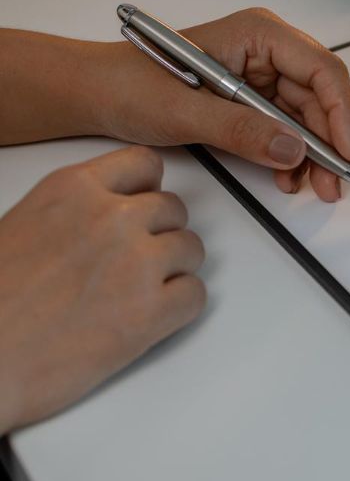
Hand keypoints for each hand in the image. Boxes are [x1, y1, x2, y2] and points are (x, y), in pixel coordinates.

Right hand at [0, 147, 204, 433]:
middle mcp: (111, 217)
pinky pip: (196, 295)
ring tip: (141, 292)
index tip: (143, 207)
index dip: (147, 189)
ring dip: (174, 269)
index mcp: (73, 189)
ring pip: (191, 248)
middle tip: (139, 260)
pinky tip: (152, 318)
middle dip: (161, 233)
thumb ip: (72, 213)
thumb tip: (99, 219)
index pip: (143, 163)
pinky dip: (181, 307)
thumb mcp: (22, 226)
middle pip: (173, 208)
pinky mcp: (151, 312)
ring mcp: (136, 262)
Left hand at [94, 8, 349, 201]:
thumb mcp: (185, 111)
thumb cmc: (130, 84)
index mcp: (257, 33)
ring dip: (313, 152)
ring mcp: (260, 74)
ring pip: (307, 114)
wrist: (97, 94)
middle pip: (320, 94)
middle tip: (333, 182)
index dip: (340, 111)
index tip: (345, 152)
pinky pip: (285, 126)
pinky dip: (290, 153)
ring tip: (310, 186)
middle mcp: (266, 49)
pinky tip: (287, 176)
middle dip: (329, 140)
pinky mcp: (250, 98)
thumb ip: (241, 130)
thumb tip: (292, 149)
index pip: (320, 68)